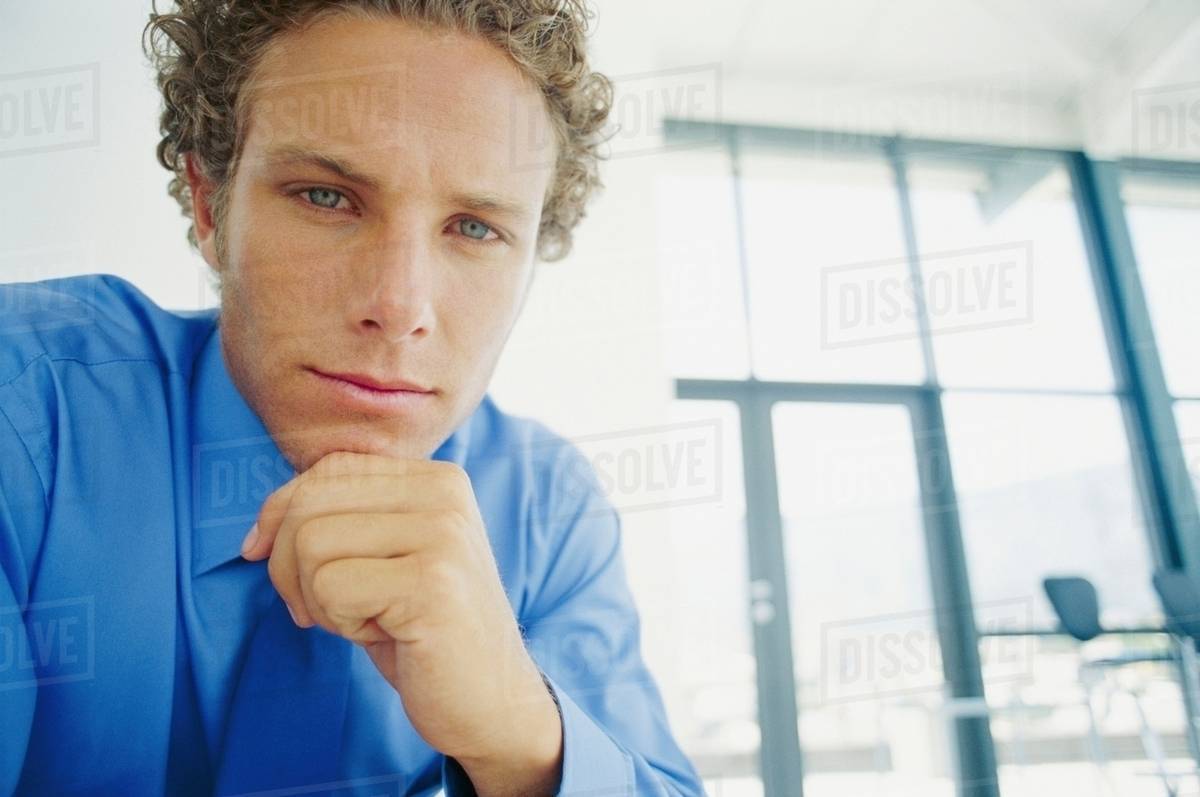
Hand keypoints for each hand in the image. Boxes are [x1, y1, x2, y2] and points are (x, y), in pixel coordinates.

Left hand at [240, 451, 561, 795]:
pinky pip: (330, 587)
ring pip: (311, 543)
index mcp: (437, 480)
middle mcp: (444, 495)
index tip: (273, 559)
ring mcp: (442, 535)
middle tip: (322, 609)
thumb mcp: (383, 561)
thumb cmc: (424, 632)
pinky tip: (383, 635)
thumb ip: (340, 522)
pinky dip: (341, 623)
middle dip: (289, 564)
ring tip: (366, 620)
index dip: (283, 512)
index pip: (331, 467)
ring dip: (317, 598)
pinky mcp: (431, 583)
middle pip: (311, 502)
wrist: (491, 701)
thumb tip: (257, 534)